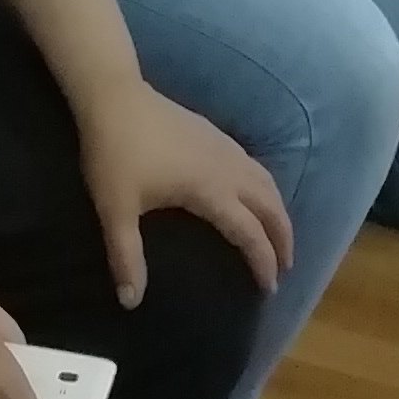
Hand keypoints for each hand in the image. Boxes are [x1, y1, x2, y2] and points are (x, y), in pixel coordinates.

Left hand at [72, 76, 289, 306]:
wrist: (112, 96)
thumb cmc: (114, 153)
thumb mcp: (115, 209)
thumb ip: (126, 256)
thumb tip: (130, 302)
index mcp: (209, 189)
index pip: (248, 232)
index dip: (263, 261)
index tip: (270, 288)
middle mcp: (227, 168)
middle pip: (270, 205)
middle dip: (283, 237)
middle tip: (286, 267)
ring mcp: (224, 147)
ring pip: (266, 182)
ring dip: (278, 211)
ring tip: (278, 236)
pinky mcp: (215, 134)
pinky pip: (254, 166)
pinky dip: (266, 188)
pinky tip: (254, 195)